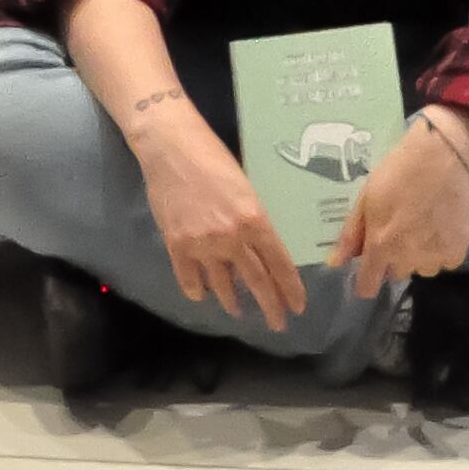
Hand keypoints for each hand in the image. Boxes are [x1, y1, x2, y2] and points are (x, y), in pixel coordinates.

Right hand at [130, 101, 305, 329]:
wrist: (170, 146)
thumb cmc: (212, 156)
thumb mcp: (245, 186)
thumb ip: (253, 218)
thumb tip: (259, 244)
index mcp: (255, 218)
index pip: (279, 263)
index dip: (290, 288)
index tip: (297, 307)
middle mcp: (232, 237)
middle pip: (256, 281)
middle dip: (270, 305)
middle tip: (278, 323)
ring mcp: (202, 244)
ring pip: (222, 285)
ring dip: (233, 301)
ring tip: (238, 311)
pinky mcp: (177, 246)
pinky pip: (189, 279)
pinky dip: (197, 290)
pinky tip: (202, 293)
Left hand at [332, 109, 468, 296]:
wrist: (442, 154)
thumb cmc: (398, 170)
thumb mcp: (367, 197)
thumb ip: (352, 234)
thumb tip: (335, 263)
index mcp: (381, 245)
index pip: (368, 286)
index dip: (366, 280)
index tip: (369, 269)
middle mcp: (408, 258)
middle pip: (397, 272)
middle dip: (395, 257)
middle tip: (400, 228)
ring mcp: (436, 256)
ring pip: (422, 268)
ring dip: (420, 255)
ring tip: (423, 224)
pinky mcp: (459, 250)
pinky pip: (446, 261)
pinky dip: (442, 249)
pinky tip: (441, 225)